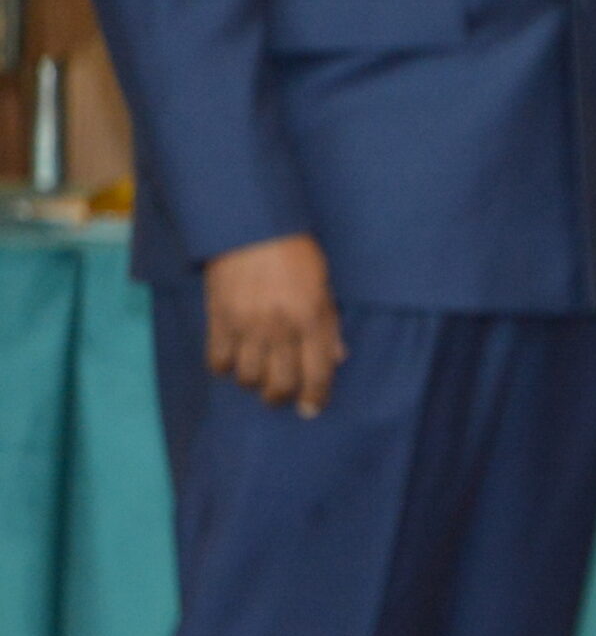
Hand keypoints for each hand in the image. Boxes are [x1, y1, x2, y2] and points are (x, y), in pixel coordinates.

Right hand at [203, 233, 343, 416]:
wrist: (250, 226)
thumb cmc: (294, 253)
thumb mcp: (324, 286)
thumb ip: (330, 324)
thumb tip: (338, 358)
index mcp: (311, 319)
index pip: (317, 373)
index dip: (315, 398)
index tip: (311, 409)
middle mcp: (280, 327)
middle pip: (280, 383)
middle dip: (282, 398)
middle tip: (280, 397)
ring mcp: (247, 325)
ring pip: (248, 377)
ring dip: (253, 385)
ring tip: (256, 379)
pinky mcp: (218, 318)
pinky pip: (218, 359)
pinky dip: (224, 368)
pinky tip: (231, 364)